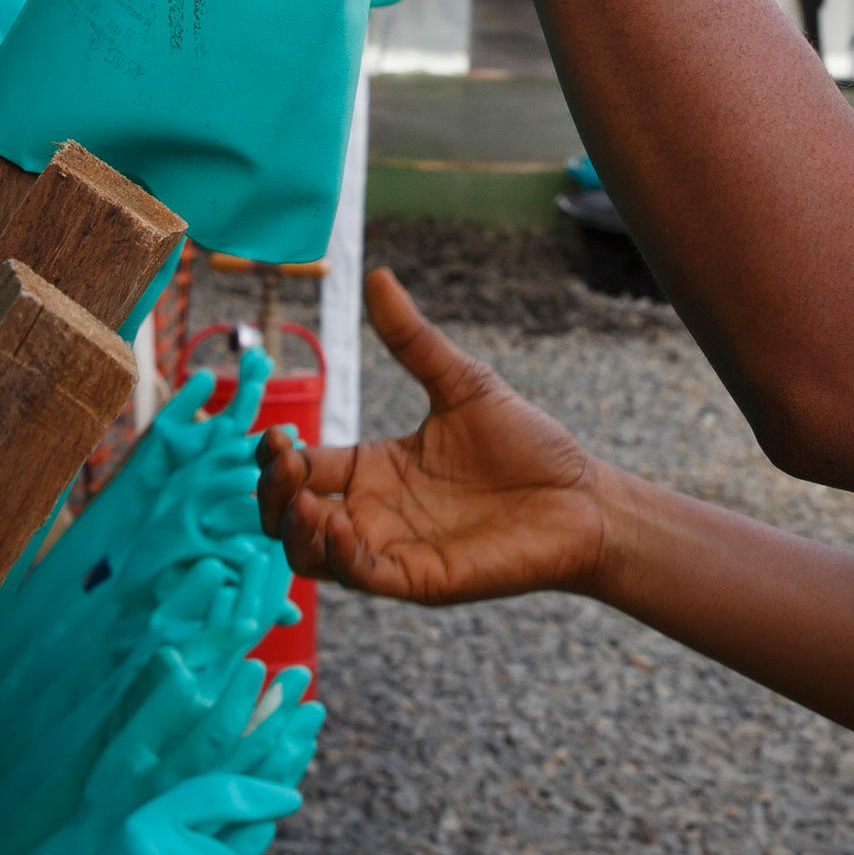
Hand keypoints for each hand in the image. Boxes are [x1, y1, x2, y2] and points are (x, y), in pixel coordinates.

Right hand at [257, 267, 617, 606]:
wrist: (582, 497)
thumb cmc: (527, 445)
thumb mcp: (462, 383)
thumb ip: (413, 339)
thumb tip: (377, 276)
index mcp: (375, 468)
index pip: (304, 469)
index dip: (278, 458)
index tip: (275, 437)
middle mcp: (375, 512)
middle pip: (290, 517)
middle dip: (272, 495)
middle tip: (283, 462)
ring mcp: (393, 549)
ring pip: (313, 555)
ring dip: (295, 530)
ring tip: (304, 498)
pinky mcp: (418, 578)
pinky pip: (361, 576)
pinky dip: (340, 555)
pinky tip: (340, 523)